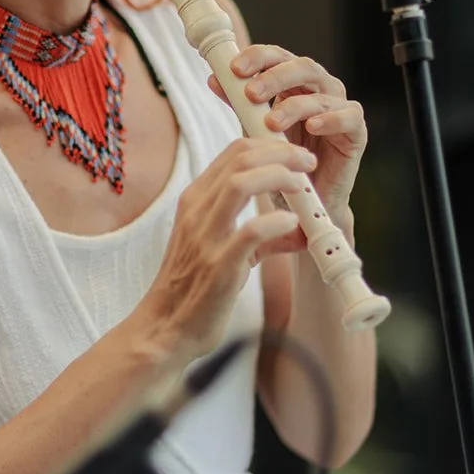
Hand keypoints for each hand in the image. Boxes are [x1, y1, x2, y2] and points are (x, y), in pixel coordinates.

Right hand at [140, 136, 315, 363]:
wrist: (165, 328)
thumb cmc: (195, 288)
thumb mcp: (224, 251)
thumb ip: (261, 237)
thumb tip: (298, 229)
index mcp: (196, 201)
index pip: (234, 151)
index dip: (272, 146)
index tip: (298, 157)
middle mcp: (197, 211)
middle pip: (241, 158)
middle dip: (283, 153)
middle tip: (308, 164)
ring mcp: (206, 237)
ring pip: (242, 182)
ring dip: (280, 176)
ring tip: (302, 187)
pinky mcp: (219, 266)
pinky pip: (251, 231)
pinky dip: (277, 221)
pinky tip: (291, 225)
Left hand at [210, 44, 366, 224]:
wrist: (302, 202)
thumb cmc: (281, 159)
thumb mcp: (254, 128)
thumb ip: (239, 103)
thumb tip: (215, 79)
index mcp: (294, 82)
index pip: (278, 56)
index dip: (258, 57)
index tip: (234, 69)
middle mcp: (320, 88)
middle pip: (302, 66)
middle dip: (274, 77)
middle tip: (251, 94)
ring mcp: (340, 107)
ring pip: (320, 93)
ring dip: (293, 106)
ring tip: (271, 123)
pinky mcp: (357, 131)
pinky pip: (349, 117)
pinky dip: (330, 118)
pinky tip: (312, 126)